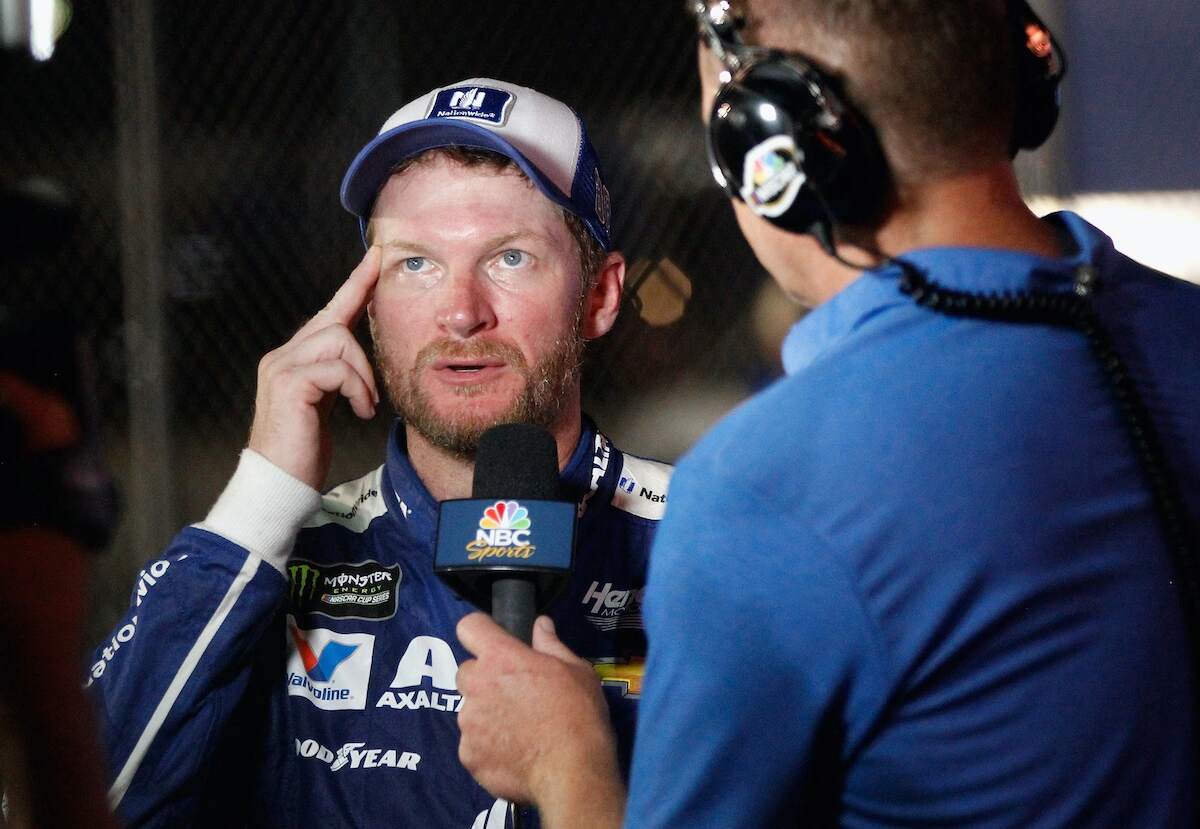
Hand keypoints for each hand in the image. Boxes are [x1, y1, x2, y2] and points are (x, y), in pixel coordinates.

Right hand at [247, 246, 381, 488]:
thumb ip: (338, 377)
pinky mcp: (289, 382)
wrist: (280, 485)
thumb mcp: (327, 405)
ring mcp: (281, 366)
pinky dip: (356, 389)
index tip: (376, 257)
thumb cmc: (304, 450)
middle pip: (336, 323)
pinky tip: (357, 412)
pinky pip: (337, 367)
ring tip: (363, 407)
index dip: (354, 284)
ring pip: (339, 340)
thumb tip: (362, 362)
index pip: (329, 312)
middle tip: (371, 394)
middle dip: (364, 353)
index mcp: (293, 358)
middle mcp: (282, 355)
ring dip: (362, 376)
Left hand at [456, 614, 624, 827]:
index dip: (480, 633)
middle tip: (513, 695)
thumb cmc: (578, 714)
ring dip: (487, 716)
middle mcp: (476, 685)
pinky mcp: (468, 756)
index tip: (494, 643)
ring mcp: (468, 723)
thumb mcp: (576, 671)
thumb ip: (551, 645)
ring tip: (518, 732)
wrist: (572, 772)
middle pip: (467, 672)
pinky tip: (514, 755)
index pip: (469, 627)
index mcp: (501, 657)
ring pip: (470, 711)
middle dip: (484, 679)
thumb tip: (541, 624)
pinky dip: (488, 748)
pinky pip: (472, 745)